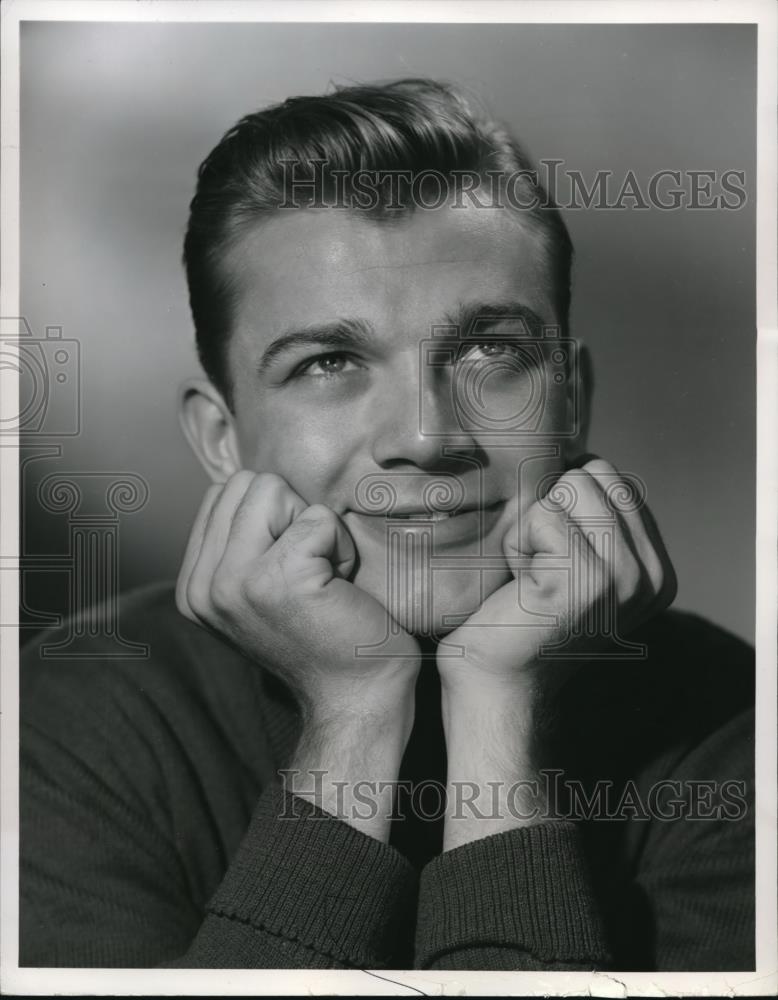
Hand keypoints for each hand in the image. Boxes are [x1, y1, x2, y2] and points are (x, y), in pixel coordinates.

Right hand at [176, 471, 421, 840]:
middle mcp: (203, 586)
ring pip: (275, 490)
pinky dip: (341, 546)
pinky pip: (317, 517)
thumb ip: (243, 541)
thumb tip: (250, 482)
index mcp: (194, 587)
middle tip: (311, 572)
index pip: (223, 492)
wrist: (357, 698)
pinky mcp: (276, 579)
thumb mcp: (263, 588)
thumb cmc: (326, 636)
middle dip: (291, 515)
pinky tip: (339, 589)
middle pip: (247, 483)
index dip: (273, 517)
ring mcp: (234, 583)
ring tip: (323, 579)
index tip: (292, 571)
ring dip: (315, 529)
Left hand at [436, 458, 675, 847]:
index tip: (551, 558)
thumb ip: (591, 513)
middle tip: (537, 568)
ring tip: (528, 577)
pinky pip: (541, 516)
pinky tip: (518, 587)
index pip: (608, 473)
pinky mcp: (586, 585)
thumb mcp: (570, 556)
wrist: (493, 681)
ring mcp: (625, 581)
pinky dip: (515, 545)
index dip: (561, 503)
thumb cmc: (516, 613)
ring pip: (569, 488)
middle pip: (592, 474)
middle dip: (547, 510)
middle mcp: (652, 576)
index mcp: (655, 566)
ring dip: (530, 528)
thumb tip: (574, 453)